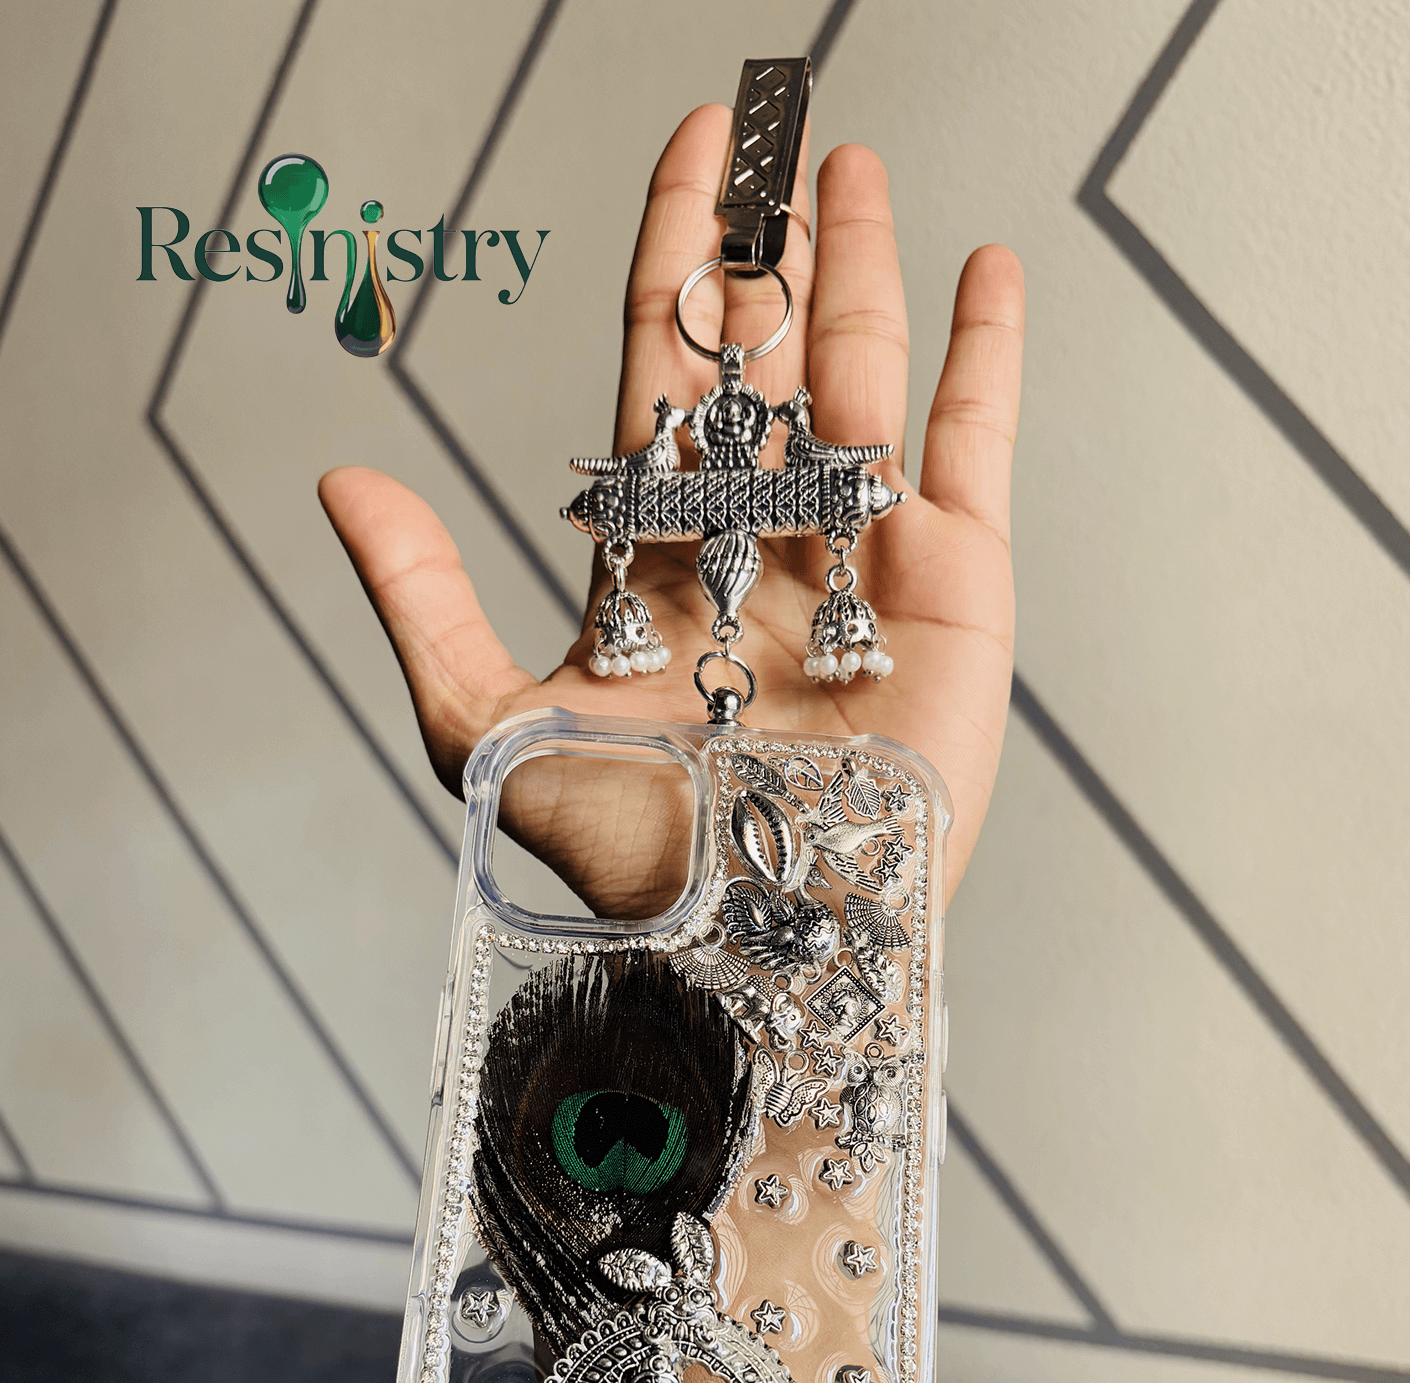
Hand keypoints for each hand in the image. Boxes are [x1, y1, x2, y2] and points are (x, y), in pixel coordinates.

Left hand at [320, 105, 1022, 918]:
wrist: (757, 939)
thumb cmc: (629, 858)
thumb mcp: (488, 723)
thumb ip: (421, 596)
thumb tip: (341, 477)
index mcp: (662, 554)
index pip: (667, 368)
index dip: (676, 255)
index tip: (693, 151)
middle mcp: (761, 540)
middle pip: (765, 356)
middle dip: (764, 243)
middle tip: (770, 128)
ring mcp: (863, 559)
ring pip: (864, 376)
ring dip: (860, 265)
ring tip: (848, 162)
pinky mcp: (955, 588)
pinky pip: (975, 446)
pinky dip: (986, 356)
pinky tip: (984, 265)